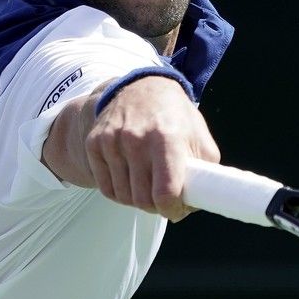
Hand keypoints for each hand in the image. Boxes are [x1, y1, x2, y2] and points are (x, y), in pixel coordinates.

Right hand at [84, 75, 220, 220]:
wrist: (139, 88)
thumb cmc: (174, 116)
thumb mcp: (199, 137)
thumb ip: (204, 171)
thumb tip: (197, 202)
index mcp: (166, 138)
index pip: (165, 192)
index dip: (173, 210)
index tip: (177, 210)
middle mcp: (136, 139)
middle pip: (143, 200)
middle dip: (156, 208)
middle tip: (163, 200)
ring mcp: (111, 142)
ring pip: (123, 197)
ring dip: (137, 200)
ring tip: (148, 187)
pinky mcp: (95, 144)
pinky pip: (106, 188)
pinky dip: (119, 192)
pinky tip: (131, 181)